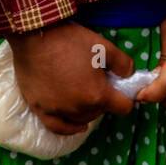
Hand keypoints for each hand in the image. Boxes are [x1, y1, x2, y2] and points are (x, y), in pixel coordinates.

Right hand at [7, 19, 135, 134]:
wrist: (35, 37)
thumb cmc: (71, 41)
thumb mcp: (104, 46)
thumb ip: (123, 64)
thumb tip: (130, 75)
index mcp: (97, 94)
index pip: (123, 108)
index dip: (126, 98)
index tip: (122, 89)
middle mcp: (79, 108)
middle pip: (101, 112)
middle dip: (105, 100)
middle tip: (100, 82)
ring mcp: (58, 111)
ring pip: (81, 119)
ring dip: (88, 110)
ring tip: (87, 94)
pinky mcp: (40, 109)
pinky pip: (58, 127)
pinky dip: (69, 127)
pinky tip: (76, 125)